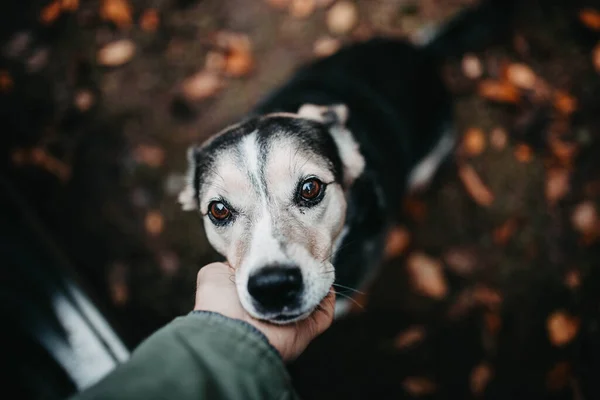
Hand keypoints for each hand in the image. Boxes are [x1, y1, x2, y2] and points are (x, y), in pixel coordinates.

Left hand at [194, 262, 334, 361]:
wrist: (230, 333)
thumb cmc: (219, 303)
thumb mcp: (214, 274)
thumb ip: (230, 264)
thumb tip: (244, 259)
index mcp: (251, 298)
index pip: (270, 280)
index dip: (278, 264)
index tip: (285, 248)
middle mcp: (271, 310)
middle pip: (292, 290)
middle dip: (300, 272)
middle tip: (306, 254)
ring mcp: (289, 321)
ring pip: (311, 300)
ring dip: (316, 282)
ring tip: (318, 263)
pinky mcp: (306, 329)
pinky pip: (324, 314)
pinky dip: (327, 299)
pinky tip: (324, 281)